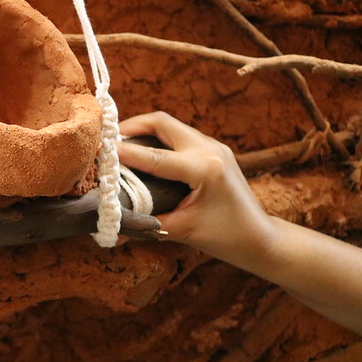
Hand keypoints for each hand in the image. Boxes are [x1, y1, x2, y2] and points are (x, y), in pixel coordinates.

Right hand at [117, 112, 274, 264]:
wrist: (262, 239)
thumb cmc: (226, 238)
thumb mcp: (183, 231)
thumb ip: (145, 225)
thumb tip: (111, 232)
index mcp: (204, 169)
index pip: (154, 156)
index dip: (124, 153)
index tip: (99, 150)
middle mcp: (209, 150)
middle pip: (161, 122)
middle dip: (132, 126)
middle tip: (110, 140)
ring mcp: (214, 146)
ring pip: (170, 125)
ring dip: (144, 130)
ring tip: (123, 145)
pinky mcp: (214, 150)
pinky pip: (180, 135)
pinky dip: (158, 138)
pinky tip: (145, 152)